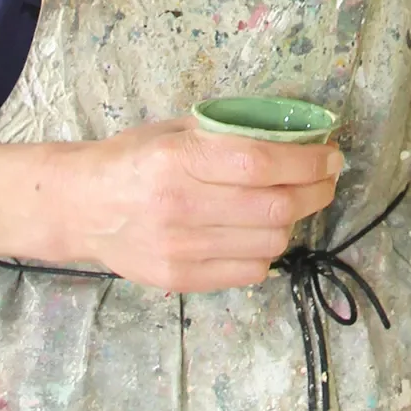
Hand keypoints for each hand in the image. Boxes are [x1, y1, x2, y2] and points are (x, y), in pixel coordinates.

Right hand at [61, 118, 343, 292]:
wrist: (80, 206)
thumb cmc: (133, 159)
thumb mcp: (176, 131)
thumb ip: (229, 134)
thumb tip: (295, 138)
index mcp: (179, 159)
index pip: (261, 164)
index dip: (307, 162)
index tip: (331, 157)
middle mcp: (181, 206)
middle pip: (275, 207)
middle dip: (315, 193)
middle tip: (325, 181)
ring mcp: (180, 248)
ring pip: (270, 242)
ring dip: (292, 222)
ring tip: (289, 205)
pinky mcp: (180, 279)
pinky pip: (250, 270)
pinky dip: (267, 250)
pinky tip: (260, 232)